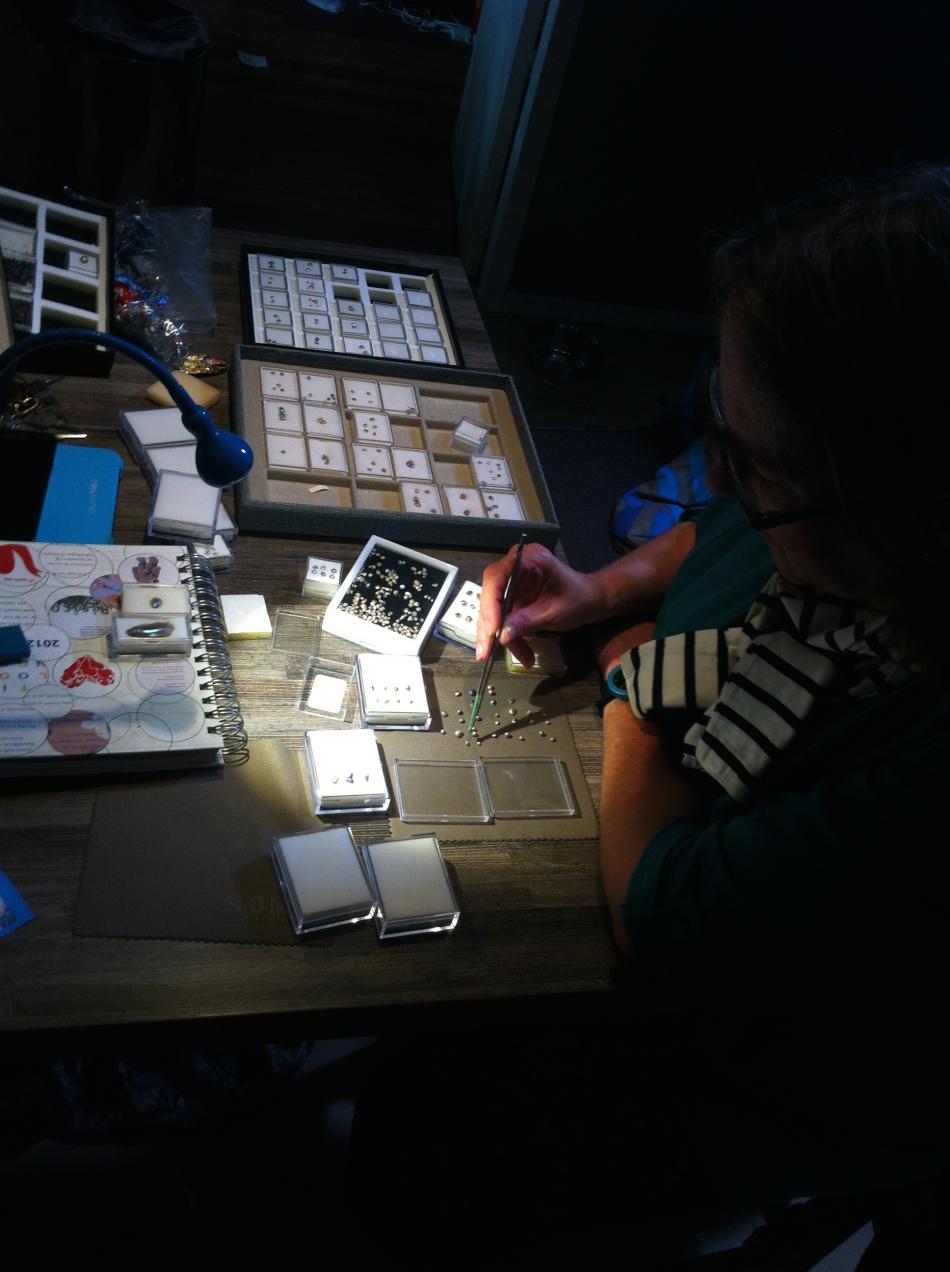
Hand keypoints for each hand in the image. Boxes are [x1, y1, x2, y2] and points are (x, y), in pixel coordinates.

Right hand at [475, 542, 603, 664]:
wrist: (591, 599)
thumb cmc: (579, 598)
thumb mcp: (554, 612)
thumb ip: (527, 621)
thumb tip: (503, 635)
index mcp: (528, 559)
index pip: (496, 578)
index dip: (490, 605)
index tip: (493, 629)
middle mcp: (515, 566)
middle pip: (490, 594)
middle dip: (488, 625)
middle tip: (487, 650)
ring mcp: (513, 581)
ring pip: (493, 608)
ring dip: (497, 634)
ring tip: (508, 655)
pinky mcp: (513, 595)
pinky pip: (502, 615)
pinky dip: (507, 634)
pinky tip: (518, 650)